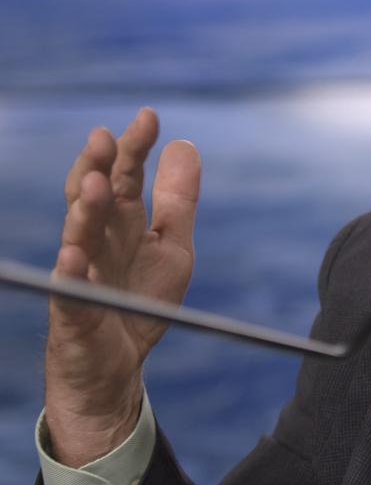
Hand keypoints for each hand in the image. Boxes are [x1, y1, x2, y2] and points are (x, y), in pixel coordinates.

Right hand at [44, 107, 200, 466]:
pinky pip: (70, 290)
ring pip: (78, 237)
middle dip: (96, 167)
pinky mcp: (76, 312)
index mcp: (122, 224)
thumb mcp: (172, 246)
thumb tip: (185, 145)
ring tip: (93, 184)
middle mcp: (98, 243)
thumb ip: (178, 200)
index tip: (149, 116)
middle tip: (103, 138)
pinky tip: (73, 254)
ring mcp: (82, 275)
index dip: (134, 148)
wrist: (119, 368)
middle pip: (93, 198)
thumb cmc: (139, 301)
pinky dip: (70, 272)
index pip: (124, 176)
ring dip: (84, 210)